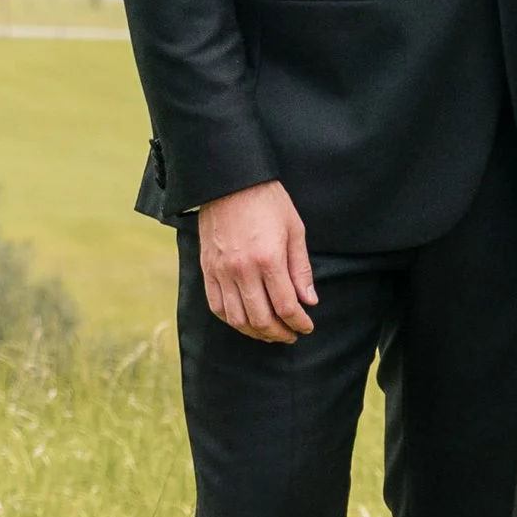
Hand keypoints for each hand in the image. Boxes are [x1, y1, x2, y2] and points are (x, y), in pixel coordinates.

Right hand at [197, 181, 316, 342]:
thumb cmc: (267, 201)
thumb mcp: (294, 229)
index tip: (307, 327)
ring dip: (255, 332)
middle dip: (279, 333)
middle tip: (291, 335)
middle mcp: (242, 270)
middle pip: (261, 319)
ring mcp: (221, 272)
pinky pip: (217, 306)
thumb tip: (309, 301)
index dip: (299, 323)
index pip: (286, 306)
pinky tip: (245, 321)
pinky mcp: (207, 269)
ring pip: (237, 319)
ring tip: (270, 332)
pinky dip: (232, 320)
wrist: (229, 181)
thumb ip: (301, 268)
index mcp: (268, 259)